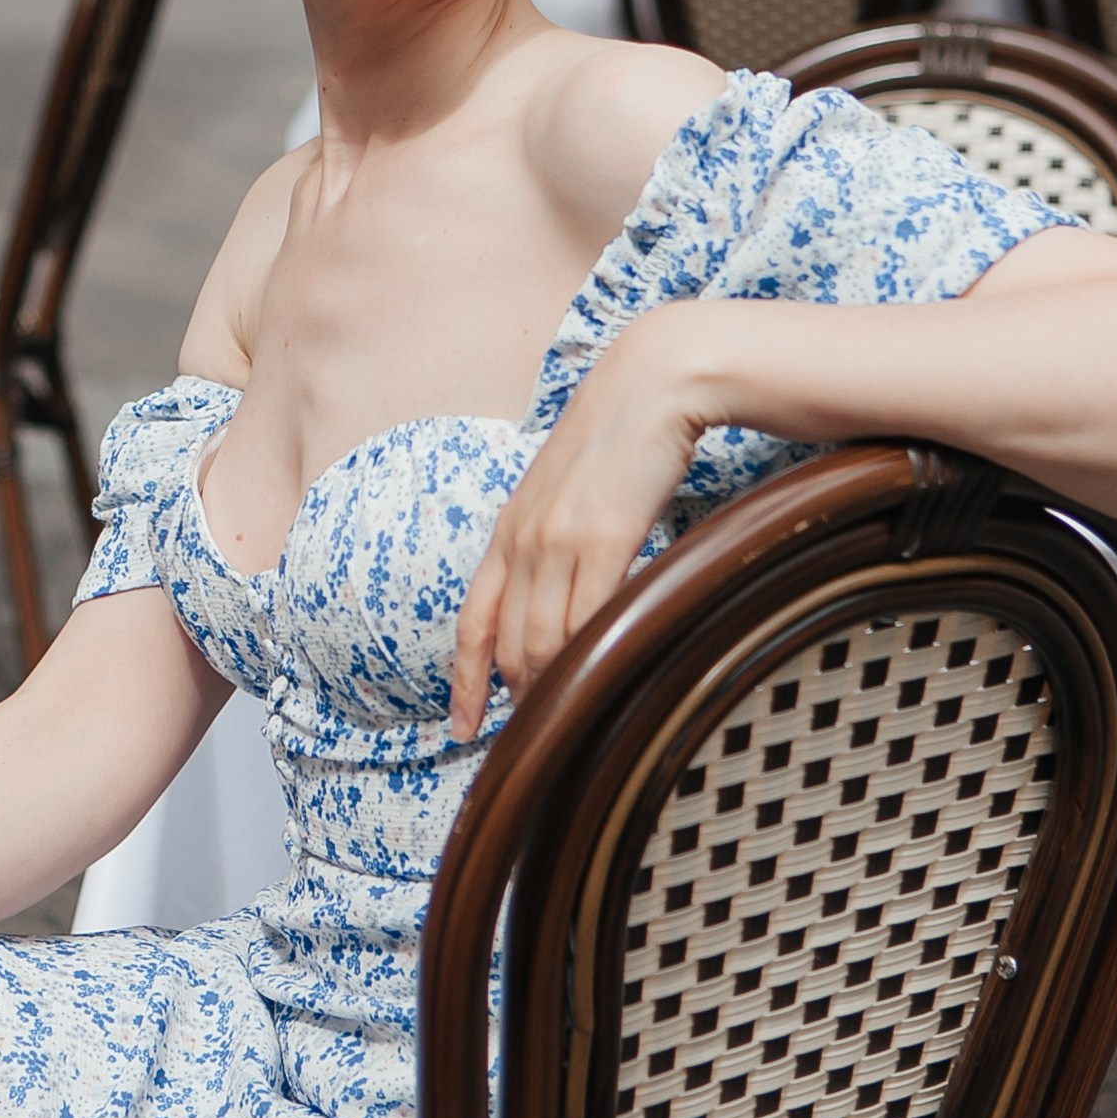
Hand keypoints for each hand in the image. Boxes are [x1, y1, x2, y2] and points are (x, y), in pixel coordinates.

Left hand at [450, 305, 731, 742]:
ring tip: (581, 716)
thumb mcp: (567, 493)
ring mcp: (560, 538)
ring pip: (544, 643)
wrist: (654, 380)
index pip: (471, 622)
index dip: (462, 682)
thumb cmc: (620, 439)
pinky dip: (593, 658)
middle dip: (520, 698)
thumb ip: (554, 544)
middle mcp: (523, 538)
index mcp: (509, 530)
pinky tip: (606, 676)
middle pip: (507, 647)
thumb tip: (561, 600)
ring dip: (558, 687)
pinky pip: (588, 618)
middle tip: (545, 737)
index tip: (462, 728)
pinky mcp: (605, 536)